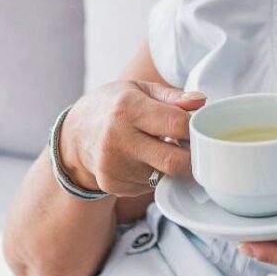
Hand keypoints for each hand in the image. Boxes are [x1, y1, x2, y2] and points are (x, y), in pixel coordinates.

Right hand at [59, 80, 204, 196]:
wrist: (76, 134)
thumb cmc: (113, 106)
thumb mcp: (140, 90)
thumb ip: (173, 97)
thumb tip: (200, 101)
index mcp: (127, 109)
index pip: (177, 124)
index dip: (194, 127)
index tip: (196, 125)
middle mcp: (117, 140)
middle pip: (175, 161)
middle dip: (190, 155)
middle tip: (188, 145)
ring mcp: (113, 166)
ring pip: (164, 175)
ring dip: (170, 165)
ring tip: (158, 147)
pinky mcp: (113, 185)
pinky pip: (150, 186)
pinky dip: (153, 174)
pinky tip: (142, 160)